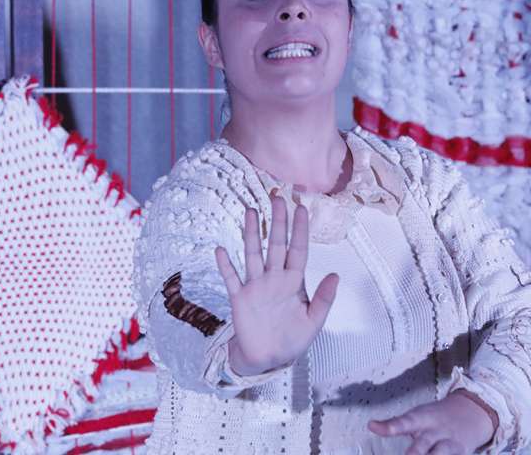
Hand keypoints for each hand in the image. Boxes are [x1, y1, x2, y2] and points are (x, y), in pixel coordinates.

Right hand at [214, 192, 338, 375]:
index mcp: (293, 283)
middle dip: (277, 221)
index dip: (299, 230)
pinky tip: (221, 250)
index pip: (297, 250)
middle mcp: (274, 279)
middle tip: (277, 197)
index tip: (301, 208)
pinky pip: (231, 278)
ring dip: (251, 233)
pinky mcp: (240, 298)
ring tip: (250, 211)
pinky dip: (226, 265)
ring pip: (253, 254)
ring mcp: (255, 286)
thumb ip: (324, 299)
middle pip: (275, 244)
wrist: (268, 360)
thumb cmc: (292, 340)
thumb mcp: (314, 322)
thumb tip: (335, 275)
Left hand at [368, 390, 496, 453]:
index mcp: (421, 419)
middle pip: (423, 444)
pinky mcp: (460, 454)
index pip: (403, 422)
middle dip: (414, 453)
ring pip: (439, 454)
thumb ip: (395, 424)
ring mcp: (450, 444)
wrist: (472, 414)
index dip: (389, 426)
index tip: (372, 426)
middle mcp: (435, 431)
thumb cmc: (436, 418)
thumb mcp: (416, 417)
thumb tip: (371, 426)